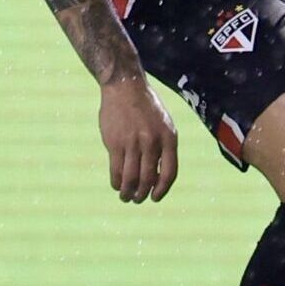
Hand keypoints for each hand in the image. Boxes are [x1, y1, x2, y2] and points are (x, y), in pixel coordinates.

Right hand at [100, 74, 177, 203]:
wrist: (125, 86)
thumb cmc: (146, 106)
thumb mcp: (164, 124)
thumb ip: (163, 147)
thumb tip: (158, 176)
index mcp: (169, 138)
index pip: (170, 173)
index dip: (162, 190)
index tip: (155, 197)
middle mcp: (152, 142)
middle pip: (148, 179)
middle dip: (142, 194)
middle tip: (137, 199)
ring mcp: (132, 142)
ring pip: (131, 178)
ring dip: (128, 192)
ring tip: (125, 197)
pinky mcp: (115, 143)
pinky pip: (116, 170)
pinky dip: (116, 182)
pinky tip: (116, 184)